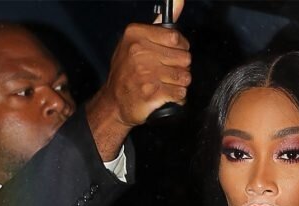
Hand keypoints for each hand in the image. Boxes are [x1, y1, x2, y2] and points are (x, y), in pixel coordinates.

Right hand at [86, 0, 190, 157]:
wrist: (114, 103)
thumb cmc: (127, 72)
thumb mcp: (135, 43)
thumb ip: (158, 27)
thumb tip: (179, 2)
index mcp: (136, 35)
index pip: (175, 38)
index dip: (181, 49)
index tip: (175, 55)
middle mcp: (140, 52)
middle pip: (184, 58)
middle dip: (181, 68)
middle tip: (169, 74)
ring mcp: (146, 73)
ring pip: (184, 77)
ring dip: (180, 84)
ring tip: (168, 85)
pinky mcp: (151, 93)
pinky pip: (180, 93)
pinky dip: (178, 98)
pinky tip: (169, 97)